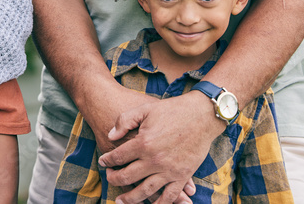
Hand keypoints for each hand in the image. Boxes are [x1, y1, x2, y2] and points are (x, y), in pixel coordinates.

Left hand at [99, 92, 221, 203]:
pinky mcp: (183, 175)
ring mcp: (169, 170)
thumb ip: (124, 121)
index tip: (103, 162)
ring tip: (121, 201)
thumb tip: (110, 136)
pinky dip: (160, 203)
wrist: (201, 115)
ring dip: (131, 198)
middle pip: (128, 177)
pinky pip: (170, 195)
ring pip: (146, 190)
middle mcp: (154, 160)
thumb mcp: (144, 109)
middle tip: (109, 179)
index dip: (108, 160)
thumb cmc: (172, 110)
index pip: (118, 157)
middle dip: (115, 179)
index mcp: (143, 143)